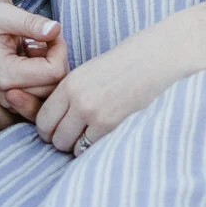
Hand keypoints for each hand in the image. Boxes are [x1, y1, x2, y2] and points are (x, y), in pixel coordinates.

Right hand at [0, 0, 66, 127]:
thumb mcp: (2, 14)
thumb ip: (30, 22)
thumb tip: (56, 29)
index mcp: (5, 76)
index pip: (55, 71)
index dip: (60, 49)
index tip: (51, 33)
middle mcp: (6, 97)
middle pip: (55, 85)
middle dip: (57, 59)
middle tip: (45, 39)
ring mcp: (9, 104)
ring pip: (50, 93)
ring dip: (51, 70)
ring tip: (35, 50)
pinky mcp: (13, 104)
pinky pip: (41, 96)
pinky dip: (44, 79)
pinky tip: (33, 61)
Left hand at [34, 0, 205, 154]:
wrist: (162, 56)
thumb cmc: (130, 61)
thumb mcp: (92, 70)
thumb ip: (75, 93)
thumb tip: (61, 118)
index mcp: (70, 82)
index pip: (42, 119)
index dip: (48, 129)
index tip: (59, 130)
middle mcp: (78, 98)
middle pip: (54, 137)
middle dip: (62, 141)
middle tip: (76, 138)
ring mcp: (95, 113)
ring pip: (70, 147)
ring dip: (78, 147)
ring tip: (92, 139)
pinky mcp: (114, 125)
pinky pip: (91, 149)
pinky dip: (95, 150)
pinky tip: (107, 140)